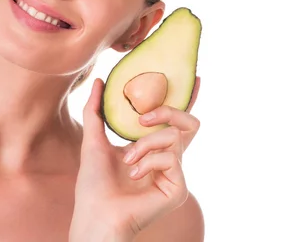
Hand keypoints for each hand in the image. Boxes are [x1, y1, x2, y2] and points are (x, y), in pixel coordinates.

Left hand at [70, 76, 200, 240]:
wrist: (94, 212)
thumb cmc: (93, 182)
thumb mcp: (93, 139)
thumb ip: (96, 110)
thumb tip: (99, 80)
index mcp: (153, 147)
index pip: (176, 120)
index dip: (189, 99)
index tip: (196, 79)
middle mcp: (168, 159)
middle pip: (189, 123)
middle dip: (168, 111)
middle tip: (143, 119)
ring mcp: (175, 174)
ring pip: (175, 136)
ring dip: (146, 143)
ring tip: (128, 159)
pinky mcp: (178, 188)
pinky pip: (171, 158)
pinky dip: (149, 160)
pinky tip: (134, 174)